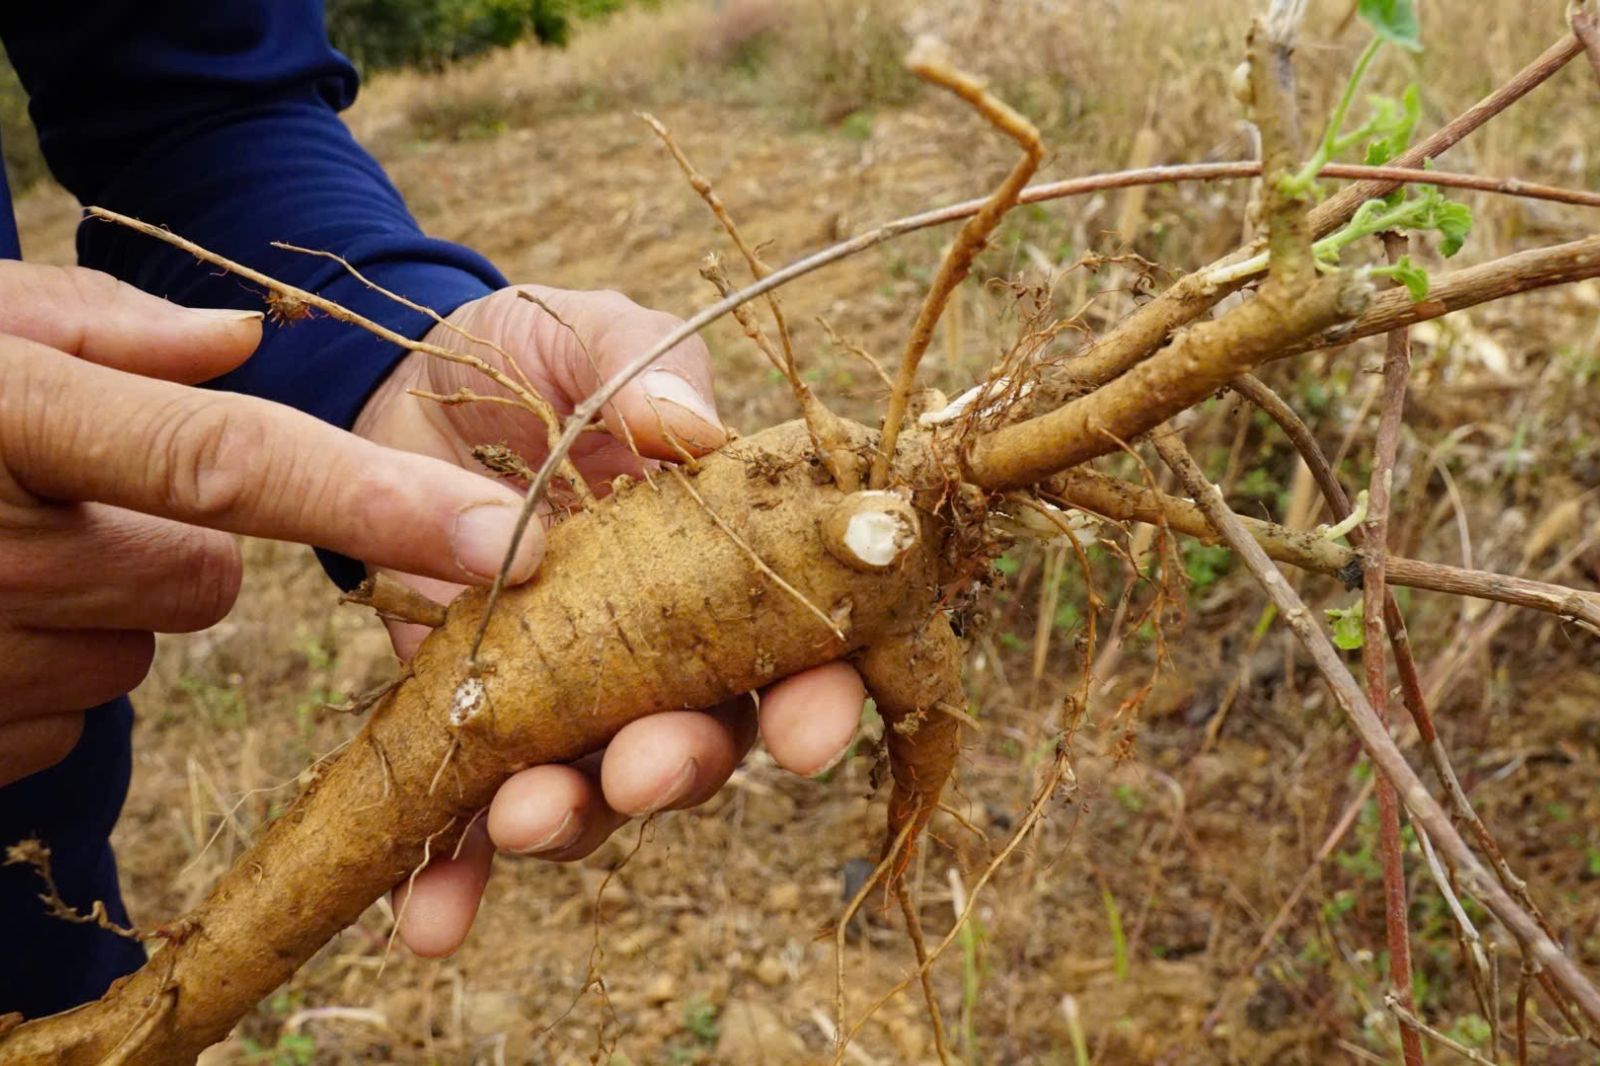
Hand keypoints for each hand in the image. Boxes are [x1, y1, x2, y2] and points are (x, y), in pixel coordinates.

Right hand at [0, 263, 543, 787]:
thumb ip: (107, 326)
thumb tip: (247, 337)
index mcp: (19, 423)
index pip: (231, 461)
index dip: (380, 504)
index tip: (507, 539)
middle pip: (201, 577)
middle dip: (169, 541)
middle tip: (76, 499)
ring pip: (134, 648)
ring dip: (97, 605)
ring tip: (0, 555)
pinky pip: (65, 717)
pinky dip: (43, 668)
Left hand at [355, 285, 867, 955]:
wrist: (413, 381)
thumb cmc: (539, 356)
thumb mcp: (597, 337)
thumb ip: (650, 369)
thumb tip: (685, 425)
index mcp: (724, 566)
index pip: (798, 649)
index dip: (817, 699)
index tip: (810, 731)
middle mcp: (665, 650)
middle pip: (705, 739)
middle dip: (685, 766)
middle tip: (646, 767)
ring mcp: (571, 693)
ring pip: (598, 789)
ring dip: (574, 819)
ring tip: (525, 816)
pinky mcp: (476, 716)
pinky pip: (474, 808)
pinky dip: (455, 871)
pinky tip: (427, 918)